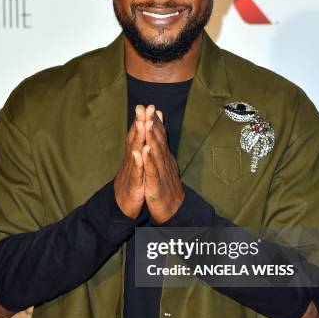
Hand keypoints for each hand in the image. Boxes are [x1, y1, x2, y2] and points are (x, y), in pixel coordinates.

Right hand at [114, 105, 145, 217]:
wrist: (123, 206)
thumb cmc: (132, 184)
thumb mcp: (137, 165)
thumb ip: (140, 150)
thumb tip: (142, 135)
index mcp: (135, 156)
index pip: (138, 135)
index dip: (142, 120)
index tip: (147, 105)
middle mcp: (131, 160)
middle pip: (134, 138)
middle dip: (139, 122)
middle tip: (142, 107)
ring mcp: (131, 171)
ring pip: (134, 152)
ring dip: (137, 137)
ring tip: (141, 123)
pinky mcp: (132, 184)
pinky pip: (135, 172)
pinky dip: (138, 162)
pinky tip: (139, 152)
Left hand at [142, 104, 184, 223]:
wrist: (173, 211)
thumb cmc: (167, 187)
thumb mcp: (164, 167)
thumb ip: (162, 151)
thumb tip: (161, 137)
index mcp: (164, 158)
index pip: (160, 137)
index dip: (155, 121)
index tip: (149, 106)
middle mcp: (164, 162)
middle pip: (159, 140)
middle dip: (153, 122)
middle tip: (148, 107)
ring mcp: (161, 173)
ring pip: (157, 152)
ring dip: (152, 137)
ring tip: (148, 122)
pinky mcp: (157, 185)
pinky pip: (152, 171)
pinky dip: (149, 160)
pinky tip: (145, 150)